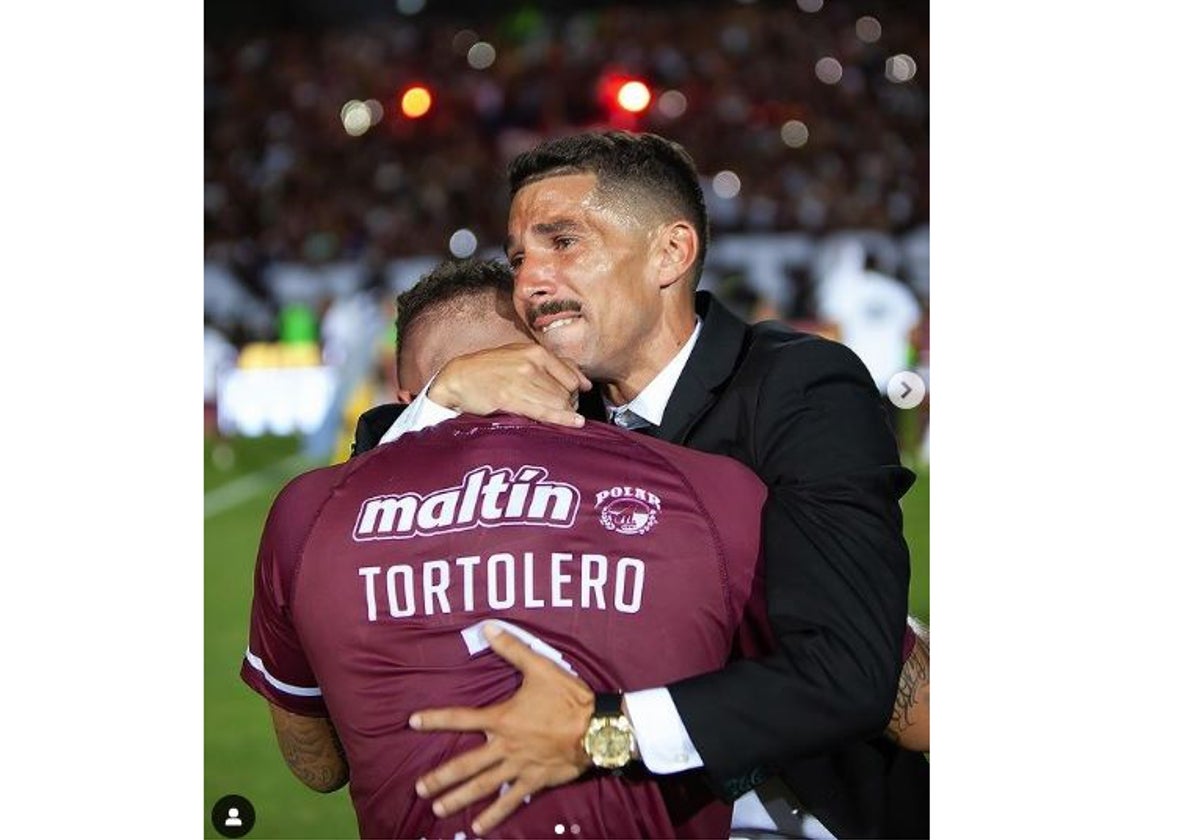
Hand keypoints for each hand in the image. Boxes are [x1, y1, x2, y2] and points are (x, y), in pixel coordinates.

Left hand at [410, 625, 593, 834]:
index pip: (461, 718)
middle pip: (466, 764)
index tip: (413, 722)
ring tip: (439, 808)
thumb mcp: (540, 667)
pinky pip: (510, 800)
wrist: (597, 728)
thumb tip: (488, 628)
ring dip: (459, 798)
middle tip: (419, 788)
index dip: (435, 719)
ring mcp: (518, 767)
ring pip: (483, 785)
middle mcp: (504, 746)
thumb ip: (512, 649)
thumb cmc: (568, 697)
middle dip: (441, 777)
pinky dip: (494, 814)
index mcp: (502, 719)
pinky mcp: (534, 781)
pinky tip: (478, 827)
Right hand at [429, 343, 591, 427]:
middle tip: (559, 411)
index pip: (572, 377)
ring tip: (552, 416)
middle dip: (568, 405)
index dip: (575, 392)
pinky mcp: (510, 398)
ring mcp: (521, 381)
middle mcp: (532, 364)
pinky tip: (575, 423)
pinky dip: (562, 419)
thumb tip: (585, 382)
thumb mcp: (523, 356)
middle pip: (567, 393)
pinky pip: (544, 411)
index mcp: (536, 352)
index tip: (570, 399)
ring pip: (558, 403)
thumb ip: (554, 365)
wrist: (459, 377)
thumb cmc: (493, 368)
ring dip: (560, 413)